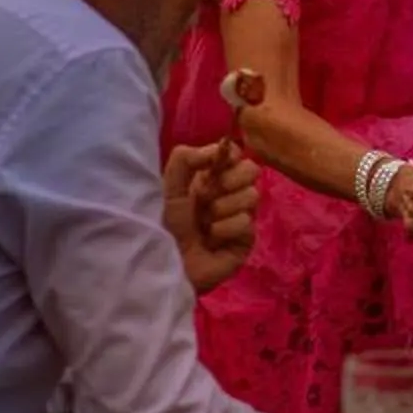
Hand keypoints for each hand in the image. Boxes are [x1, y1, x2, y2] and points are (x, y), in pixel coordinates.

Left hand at [163, 138, 260, 295]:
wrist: (164, 264)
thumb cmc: (160, 226)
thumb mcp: (166, 188)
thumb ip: (185, 158)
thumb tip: (219, 148)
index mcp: (208, 178)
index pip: (235, 154)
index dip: (231, 156)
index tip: (218, 164)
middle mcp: (227, 194)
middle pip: (251, 170)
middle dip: (228, 182)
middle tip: (205, 198)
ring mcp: (240, 216)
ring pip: (252, 195)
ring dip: (222, 209)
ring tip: (204, 225)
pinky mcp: (246, 239)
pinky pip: (247, 222)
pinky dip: (225, 229)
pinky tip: (211, 241)